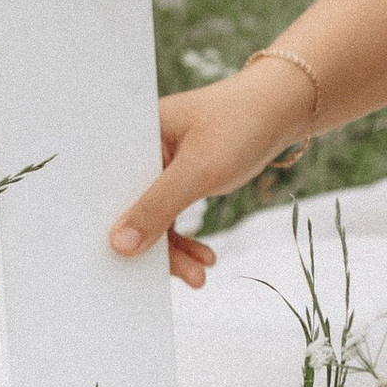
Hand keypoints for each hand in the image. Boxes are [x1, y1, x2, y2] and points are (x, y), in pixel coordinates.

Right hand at [110, 68, 302, 290]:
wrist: (280, 110)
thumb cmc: (237, 126)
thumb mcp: (197, 171)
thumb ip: (157, 208)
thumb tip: (119, 246)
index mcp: (130, 135)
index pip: (107, 185)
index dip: (108, 222)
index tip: (119, 261)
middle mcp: (138, 150)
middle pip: (129, 206)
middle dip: (153, 246)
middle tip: (180, 276)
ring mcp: (157, 165)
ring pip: (152, 216)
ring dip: (174, 248)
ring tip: (200, 276)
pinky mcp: (176, 178)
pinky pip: (170, 215)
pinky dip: (186, 239)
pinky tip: (204, 257)